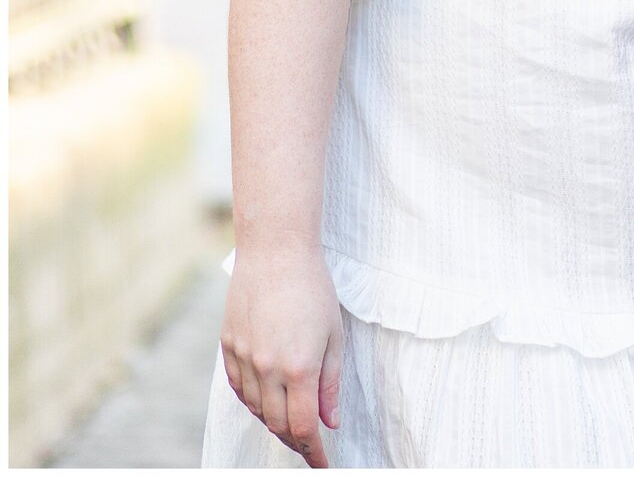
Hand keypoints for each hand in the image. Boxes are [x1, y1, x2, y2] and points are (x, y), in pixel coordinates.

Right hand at [220, 240, 342, 467]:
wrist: (275, 250)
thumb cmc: (312, 287)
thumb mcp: (334, 334)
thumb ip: (330, 382)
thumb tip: (329, 421)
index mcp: (300, 367)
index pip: (304, 427)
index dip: (314, 451)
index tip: (323, 463)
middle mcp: (268, 368)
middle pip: (278, 424)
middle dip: (296, 440)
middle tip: (310, 442)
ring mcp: (244, 358)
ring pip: (256, 409)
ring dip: (274, 420)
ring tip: (290, 418)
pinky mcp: (228, 346)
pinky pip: (239, 388)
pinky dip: (253, 401)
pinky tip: (265, 399)